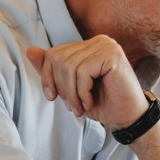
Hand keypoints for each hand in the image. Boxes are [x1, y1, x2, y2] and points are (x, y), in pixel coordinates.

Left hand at [26, 36, 146, 129]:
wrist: (128, 118)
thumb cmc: (102, 104)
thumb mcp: (70, 88)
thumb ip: (52, 70)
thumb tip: (30, 50)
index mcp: (89, 45)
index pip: (53, 53)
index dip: (47, 77)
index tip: (53, 98)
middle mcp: (99, 41)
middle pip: (58, 58)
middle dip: (60, 87)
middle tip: (72, 107)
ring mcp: (107, 46)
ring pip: (69, 66)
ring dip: (71, 93)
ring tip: (81, 108)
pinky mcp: (112, 55)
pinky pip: (83, 72)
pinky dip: (82, 92)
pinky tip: (90, 102)